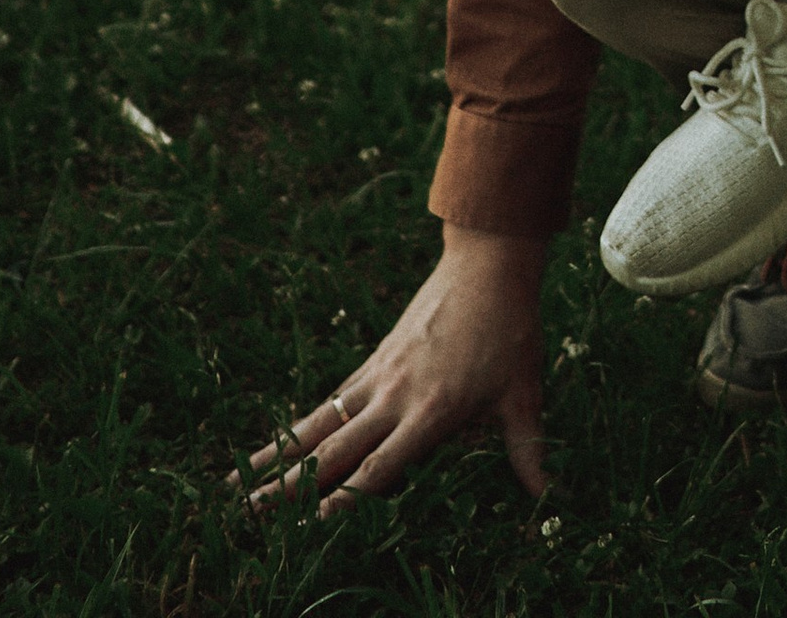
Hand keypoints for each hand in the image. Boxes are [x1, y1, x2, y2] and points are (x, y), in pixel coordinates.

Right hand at [240, 226, 547, 519]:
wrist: (487, 262)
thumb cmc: (510, 330)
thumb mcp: (522, 393)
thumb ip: (526, 449)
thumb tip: (546, 496)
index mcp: (431, 412)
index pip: (381, 466)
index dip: (348, 496)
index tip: (313, 524)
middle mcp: (397, 397)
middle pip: (335, 449)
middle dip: (292, 486)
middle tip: (250, 512)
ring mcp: (380, 376)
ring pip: (321, 423)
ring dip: (279, 453)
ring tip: (240, 480)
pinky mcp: (376, 359)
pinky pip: (333, 398)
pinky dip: (303, 423)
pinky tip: (279, 442)